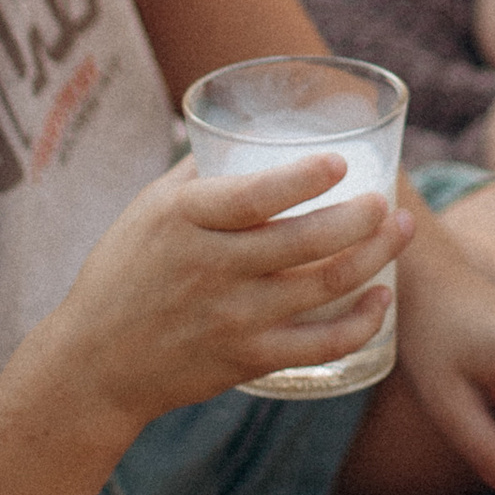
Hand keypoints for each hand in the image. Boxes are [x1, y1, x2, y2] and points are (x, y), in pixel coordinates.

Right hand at [60, 154, 412, 428]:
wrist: (94, 363)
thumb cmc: (124, 272)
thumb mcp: (148, 208)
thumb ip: (201, 173)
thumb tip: (248, 131)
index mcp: (184, 220)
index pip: (252, 196)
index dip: (301, 179)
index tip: (339, 162)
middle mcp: (210, 268)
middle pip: (304, 241)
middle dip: (360, 217)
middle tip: (388, 199)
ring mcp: (232, 318)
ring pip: (322, 285)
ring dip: (374, 257)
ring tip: (400, 230)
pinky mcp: (246, 360)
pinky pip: (319, 344)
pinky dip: (360, 322)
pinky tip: (382, 298)